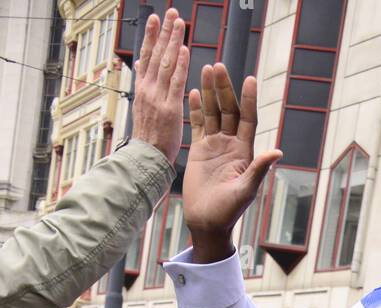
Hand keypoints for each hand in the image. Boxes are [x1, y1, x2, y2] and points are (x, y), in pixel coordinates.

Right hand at [131, 9, 188, 166]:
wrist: (143, 163)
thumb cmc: (146, 142)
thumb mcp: (140, 109)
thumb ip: (143, 85)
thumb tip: (140, 67)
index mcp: (141, 90)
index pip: (146, 58)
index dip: (150, 37)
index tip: (154, 20)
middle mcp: (147, 90)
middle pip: (156, 55)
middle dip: (162, 32)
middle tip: (170, 12)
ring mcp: (158, 98)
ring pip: (165, 64)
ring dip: (172, 41)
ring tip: (178, 21)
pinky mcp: (170, 110)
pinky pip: (176, 83)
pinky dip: (179, 65)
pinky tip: (184, 48)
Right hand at [183, 63, 281, 260]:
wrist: (207, 223)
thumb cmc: (228, 212)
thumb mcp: (246, 190)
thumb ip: (259, 169)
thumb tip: (278, 152)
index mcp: (244, 153)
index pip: (248, 119)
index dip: (249, 100)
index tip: (250, 79)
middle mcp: (231, 145)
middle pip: (229, 110)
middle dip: (225, 88)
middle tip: (219, 66)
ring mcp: (214, 146)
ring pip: (213, 113)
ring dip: (211, 92)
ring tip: (207, 69)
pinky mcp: (199, 151)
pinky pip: (198, 125)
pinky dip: (196, 109)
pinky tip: (195, 92)